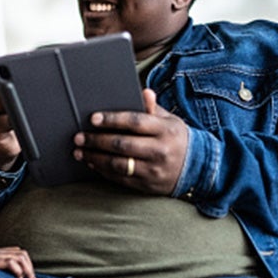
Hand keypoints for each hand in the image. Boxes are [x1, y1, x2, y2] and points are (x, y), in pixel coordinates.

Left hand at [72, 88, 188, 194]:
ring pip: (118, 164)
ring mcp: (153, 170)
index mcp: (165, 130)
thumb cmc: (176, 138)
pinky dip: (103, 170)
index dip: (112, 120)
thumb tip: (144, 92)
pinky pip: (121, 178)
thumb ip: (152, 108)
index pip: (135, 122)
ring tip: (80, 151)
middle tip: (79, 137)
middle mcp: (160, 150)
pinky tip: (92, 162)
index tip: (93, 118)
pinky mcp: (147, 185)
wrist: (199, 169)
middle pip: (122, 145)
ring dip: (95, 157)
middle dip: (96, 140)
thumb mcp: (170, 120)